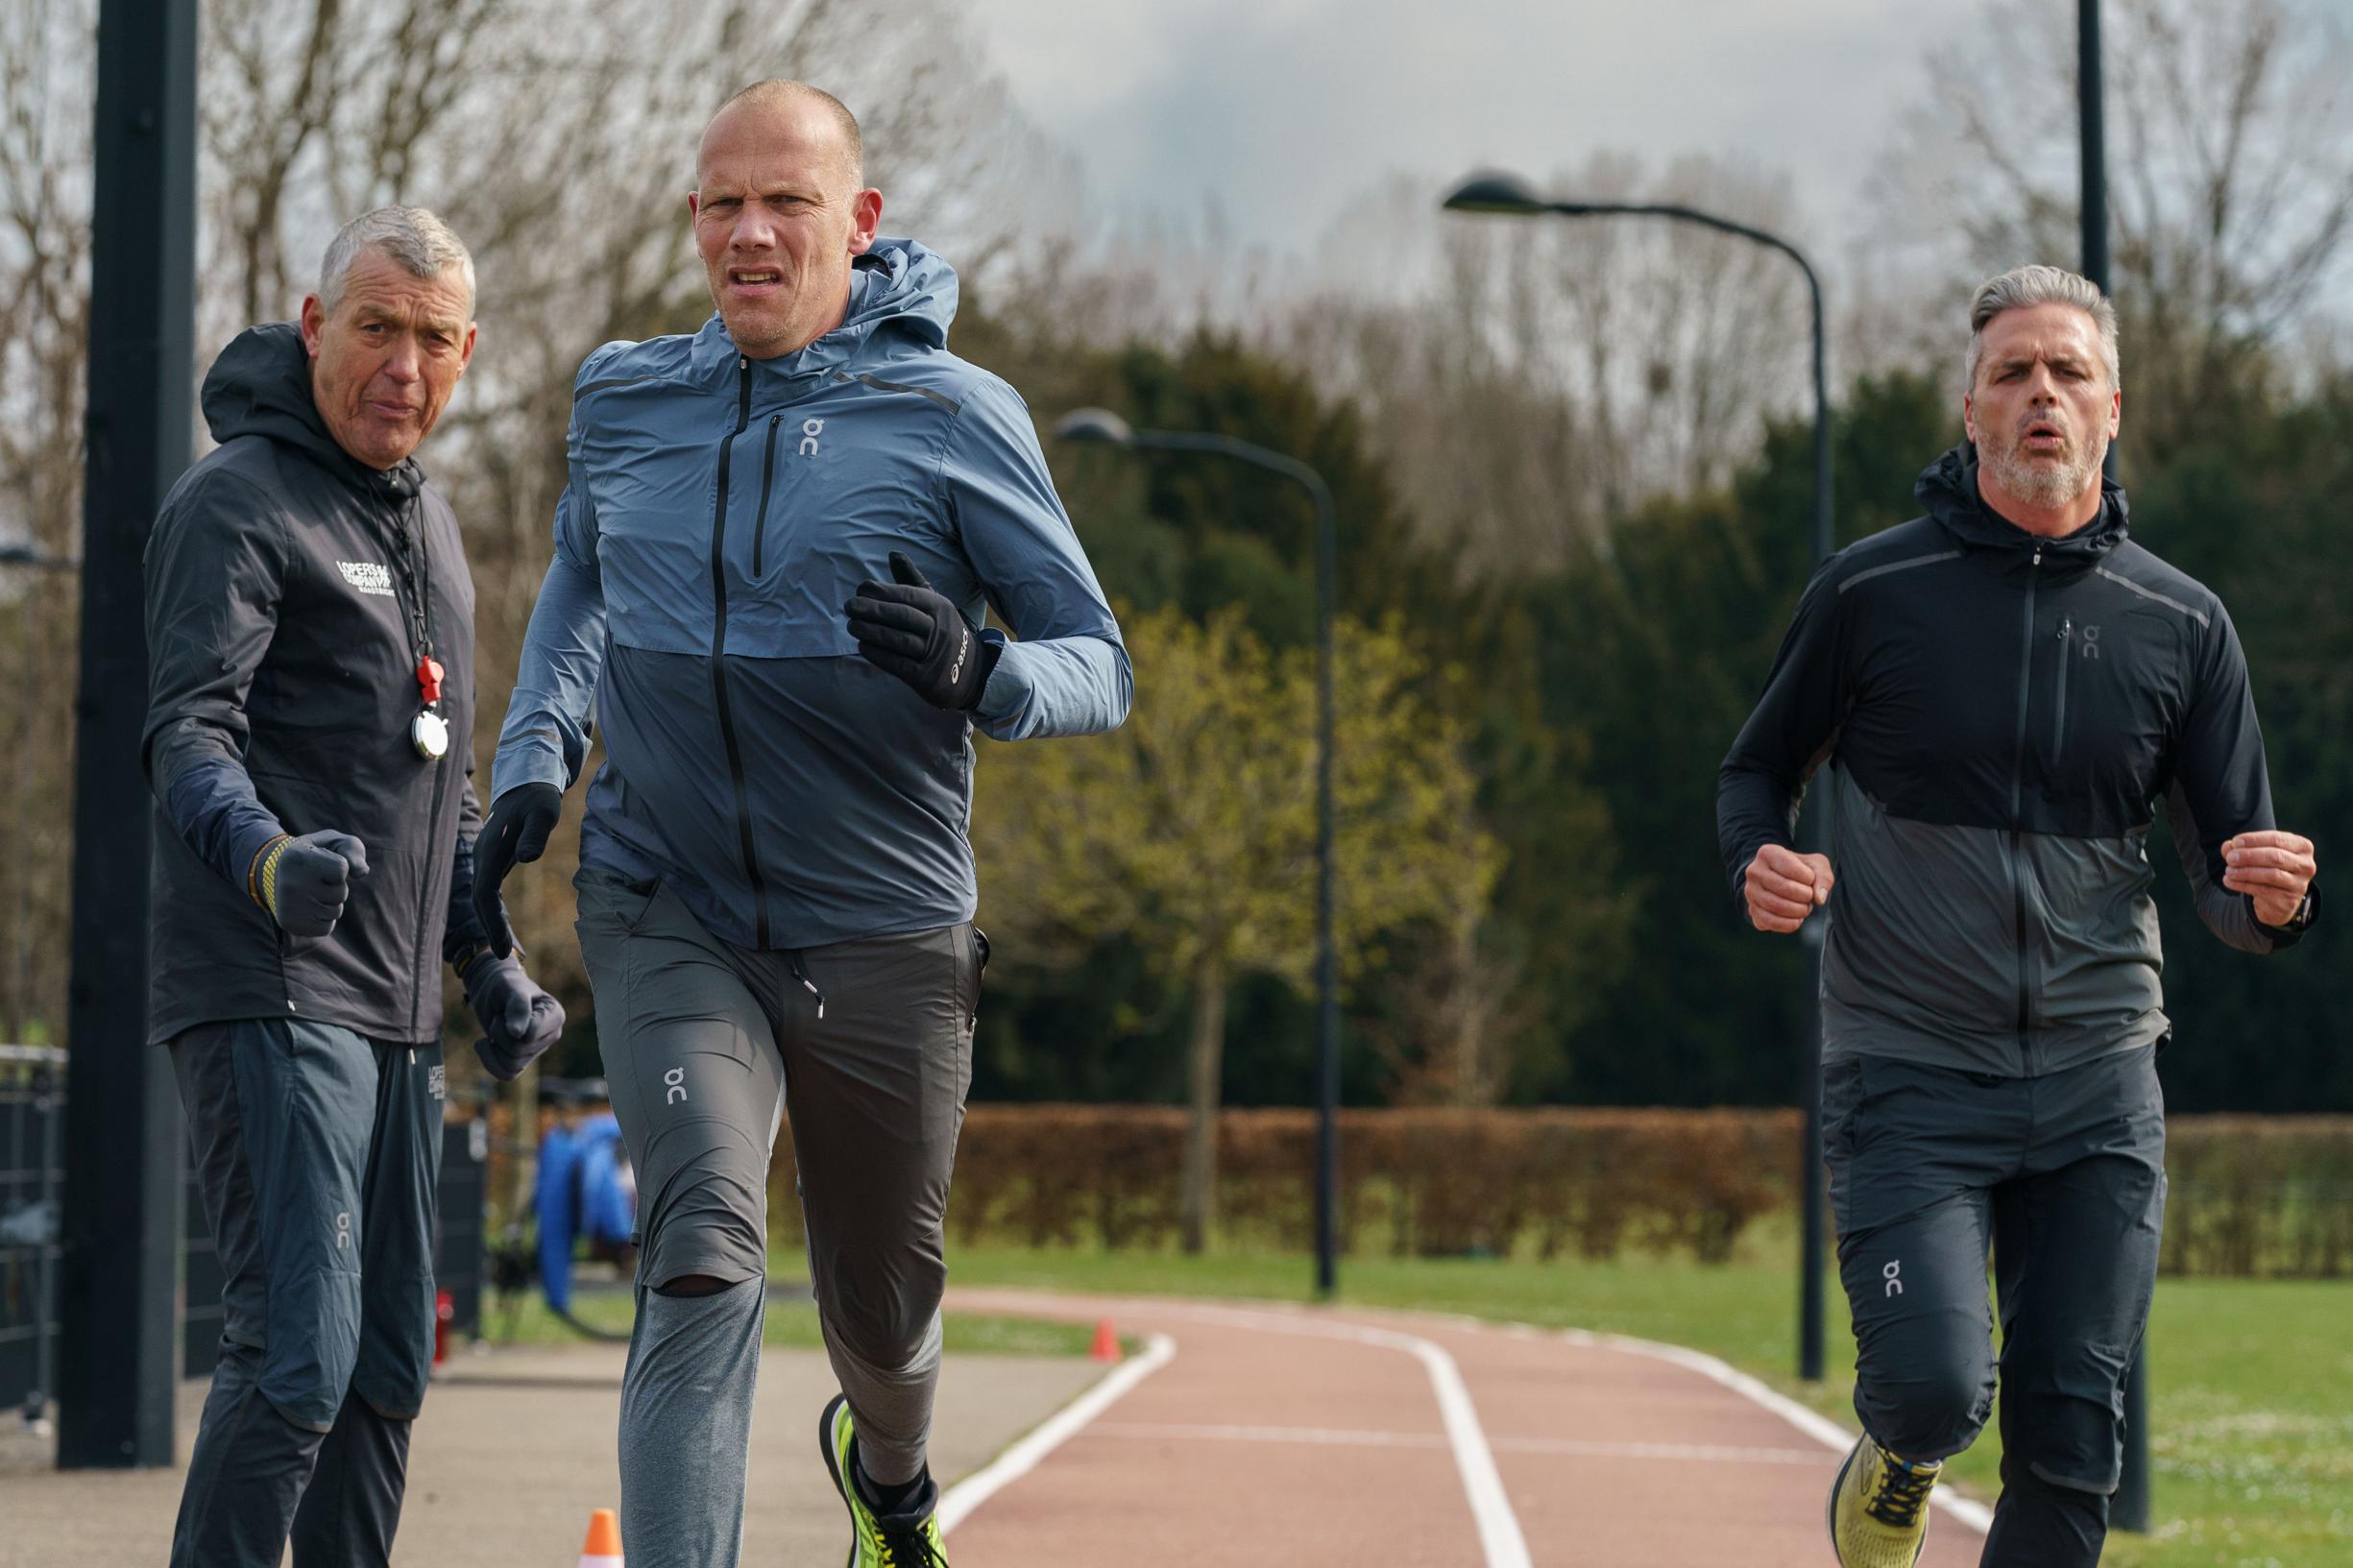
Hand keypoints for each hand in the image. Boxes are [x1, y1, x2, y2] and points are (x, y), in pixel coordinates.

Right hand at [259, 830, 368, 937]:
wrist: (277, 874)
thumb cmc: (315, 855)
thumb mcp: (334, 842)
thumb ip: (353, 849)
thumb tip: (361, 872)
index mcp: (296, 856)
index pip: (342, 869)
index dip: (340, 866)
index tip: (323, 862)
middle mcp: (289, 883)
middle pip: (340, 892)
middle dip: (336, 887)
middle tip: (317, 880)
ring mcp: (287, 906)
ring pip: (335, 912)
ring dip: (331, 903)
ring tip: (312, 893)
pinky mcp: (289, 925)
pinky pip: (326, 928)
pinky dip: (324, 920)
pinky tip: (309, 907)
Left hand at [460, 952, 564, 1080]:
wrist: (492, 990)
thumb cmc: (504, 984)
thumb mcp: (510, 988)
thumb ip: (518, 1007)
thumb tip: (518, 1034)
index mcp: (555, 1016)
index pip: (530, 1035)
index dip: (510, 1025)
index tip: (506, 1009)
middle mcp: (551, 1035)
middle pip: (519, 1052)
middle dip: (499, 1035)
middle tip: (497, 1018)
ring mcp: (537, 1049)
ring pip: (512, 1065)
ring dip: (493, 1048)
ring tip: (494, 1028)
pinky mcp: (522, 1060)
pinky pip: (506, 1075)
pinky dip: (490, 1062)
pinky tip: (484, 1044)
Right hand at [472, 783, 562, 957]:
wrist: (527, 785)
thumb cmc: (538, 799)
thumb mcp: (543, 813)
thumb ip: (535, 834)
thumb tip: (527, 857)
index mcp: (492, 850)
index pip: (485, 891)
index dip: (491, 919)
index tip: (501, 944)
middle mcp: (483, 856)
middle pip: (480, 898)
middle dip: (490, 927)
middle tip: (504, 955)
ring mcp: (486, 858)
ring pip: (483, 895)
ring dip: (491, 921)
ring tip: (505, 948)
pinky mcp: (493, 859)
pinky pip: (489, 889)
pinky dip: (494, 909)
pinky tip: (502, 924)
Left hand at [844, 551, 992, 709]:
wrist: (969, 670)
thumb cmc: (941, 630)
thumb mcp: (933, 603)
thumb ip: (911, 580)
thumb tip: (893, 553)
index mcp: (940, 607)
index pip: (909, 595)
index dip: (883, 591)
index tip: (860, 589)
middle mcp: (940, 629)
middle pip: (903, 616)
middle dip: (873, 610)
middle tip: (849, 606)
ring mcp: (934, 654)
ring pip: (899, 640)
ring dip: (871, 632)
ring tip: (852, 625)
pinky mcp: (926, 677)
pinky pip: (899, 664)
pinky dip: (878, 654)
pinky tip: (863, 646)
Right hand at [1744, 843, 1834, 933]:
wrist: (1780, 880)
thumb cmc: (1801, 870)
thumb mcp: (1816, 864)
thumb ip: (1823, 876)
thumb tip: (1819, 898)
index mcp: (1767, 853)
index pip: (1792, 868)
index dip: (1809, 878)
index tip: (1810, 879)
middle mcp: (1754, 871)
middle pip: (1785, 888)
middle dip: (1805, 896)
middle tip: (1809, 896)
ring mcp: (1750, 892)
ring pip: (1777, 906)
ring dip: (1799, 911)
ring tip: (1804, 907)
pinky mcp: (1752, 911)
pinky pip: (1770, 922)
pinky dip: (1789, 924)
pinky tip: (1797, 920)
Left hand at [2223, 829, 2315, 927]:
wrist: (2276, 899)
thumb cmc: (2267, 868)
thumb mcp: (2256, 854)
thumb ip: (2241, 848)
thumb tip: (2228, 846)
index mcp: (2302, 847)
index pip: (2277, 839)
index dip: (2254, 840)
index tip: (2235, 842)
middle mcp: (2306, 865)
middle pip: (2276, 856)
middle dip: (2249, 856)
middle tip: (2230, 858)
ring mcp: (2300, 884)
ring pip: (2271, 874)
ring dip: (2245, 871)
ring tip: (2228, 871)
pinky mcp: (2289, 900)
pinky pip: (2263, 890)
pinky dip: (2242, 884)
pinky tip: (2229, 881)